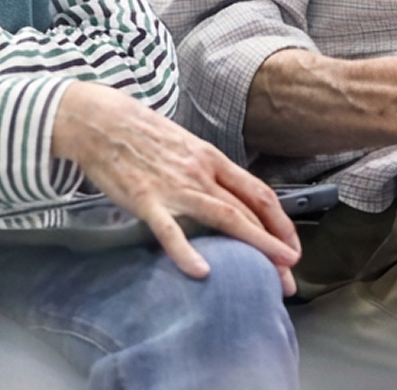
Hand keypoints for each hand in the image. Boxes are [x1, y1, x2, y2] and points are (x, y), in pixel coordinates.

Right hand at [51, 81, 300, 290]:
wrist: (104, 120)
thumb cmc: (143, 135)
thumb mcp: (185, 148)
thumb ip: (205, 173)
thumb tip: (226, 199)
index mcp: (212, 159)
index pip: (258, 193)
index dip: (280, 222)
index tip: (292, 247)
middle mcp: (202, 172)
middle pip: (248, 211)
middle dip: (274, 245)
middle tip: (290, 276)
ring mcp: (175, 186)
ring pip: (225, 217)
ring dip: (254, 247)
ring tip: (274, 274)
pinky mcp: (146, 199)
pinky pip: (170, 230)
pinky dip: (187, 252)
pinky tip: (202, 272)